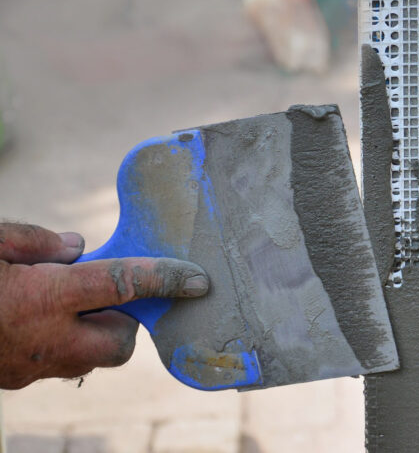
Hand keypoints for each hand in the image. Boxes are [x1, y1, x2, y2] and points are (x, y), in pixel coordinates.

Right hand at [0, 222, 208, 389]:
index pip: (123, 285)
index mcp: (45, 298)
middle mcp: (46, 341)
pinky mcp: (14, 380)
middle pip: (119, 343)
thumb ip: (37, 240)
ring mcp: (29, 368)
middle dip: (126, 320)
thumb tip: (77, 246)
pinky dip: (63, 343)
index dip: (166, 279)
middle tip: (104, 293)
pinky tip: (39, 320)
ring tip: (68, 303)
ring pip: (89, 359)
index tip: (197, 280)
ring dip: (93, 332)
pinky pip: (58, 364)